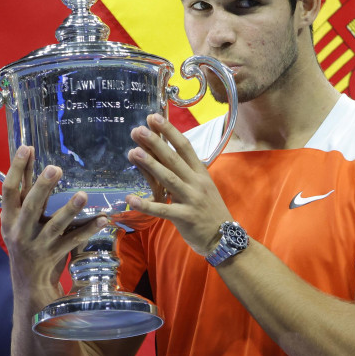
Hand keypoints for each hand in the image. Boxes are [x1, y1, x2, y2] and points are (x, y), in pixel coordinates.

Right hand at [0, 145, 107, 301]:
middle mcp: (20, 231)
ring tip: (82, 195)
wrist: (28, 283)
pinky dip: (88, 230)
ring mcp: (37, 245)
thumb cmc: (25, 240)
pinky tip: (102, 219)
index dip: (16, 168)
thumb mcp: (18, 218)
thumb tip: (28, 151)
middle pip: (31, 206)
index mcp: (9, 218)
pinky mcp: (54, 256)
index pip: (9, 190)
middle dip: (43, 187)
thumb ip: (26, 189)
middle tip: (56, 168)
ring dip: (69, 210)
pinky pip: (73, 241)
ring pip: (54, 226)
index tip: (27, 147)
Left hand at [125, 114, 232, 255]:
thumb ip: (186, 173)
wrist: (224, 237)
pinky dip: (146, 205)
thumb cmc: (209, 210)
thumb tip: (164, 156)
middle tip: (138, 130)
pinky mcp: (184, 217)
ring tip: (134, 153)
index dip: (169, 131)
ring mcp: (191, 199)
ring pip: (168, 179)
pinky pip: (163, 210)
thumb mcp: (203, 186)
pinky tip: (130, 199)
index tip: (154, 118)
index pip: (185, 147)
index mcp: (201, 173)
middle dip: (156, 143)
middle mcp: (196, 183)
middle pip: (174, 159)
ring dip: (150, 165)